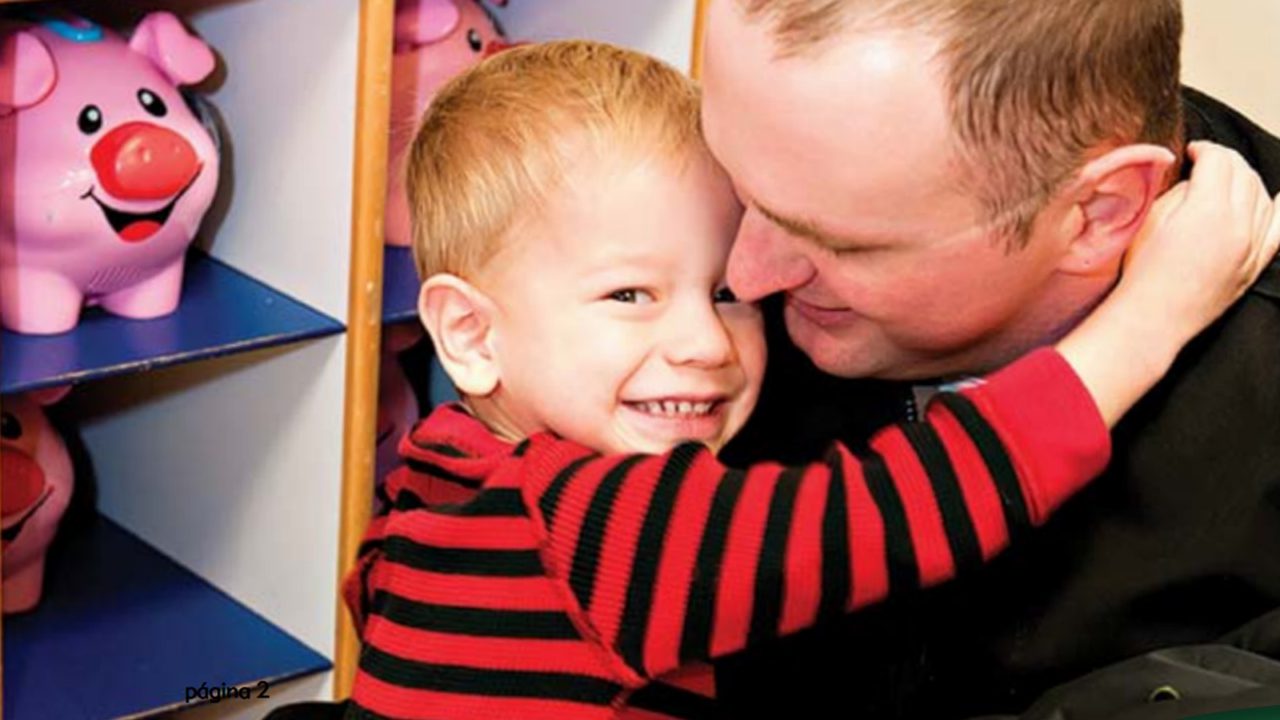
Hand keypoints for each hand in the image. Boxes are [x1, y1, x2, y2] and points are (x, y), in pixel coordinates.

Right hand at [1115, 140, 1279, 350]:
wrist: (1152, 319)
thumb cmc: (1143, 274)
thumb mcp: (1150, 220)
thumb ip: (1178, 191)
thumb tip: (1195, 178)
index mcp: (1207, 208)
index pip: (1218, 159)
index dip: (1204, 149)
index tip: (1192, 152)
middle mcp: (1238, 224)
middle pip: (1243, 173)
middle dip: (1225, 161)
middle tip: (1205, 163)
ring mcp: (1252, 245)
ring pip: (1262, 194)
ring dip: (1245, 180)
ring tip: (1225, 182)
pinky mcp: (1255, 263)